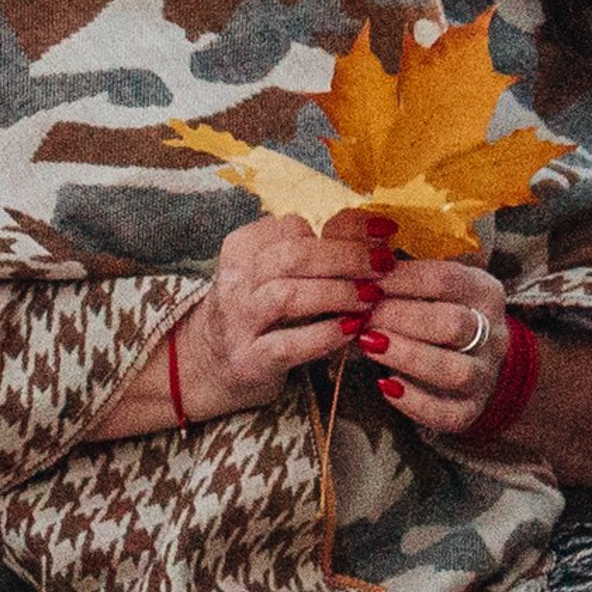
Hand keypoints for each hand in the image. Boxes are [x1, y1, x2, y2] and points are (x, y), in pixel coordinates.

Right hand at [174, 209, 397, 421]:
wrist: (209, 364)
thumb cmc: (256, 313)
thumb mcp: (273, 274)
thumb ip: (314, 253)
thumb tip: (377, 233)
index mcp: (242, 249)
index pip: (293, 226)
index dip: (342, 229)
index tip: (381, 233)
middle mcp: (235, 281)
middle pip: (292, 256)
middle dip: (345, 257)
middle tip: (382, 264)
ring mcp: (238, 322)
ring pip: (287, 295)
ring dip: (337, 293)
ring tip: (371, 297)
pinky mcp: (248, 361)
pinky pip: (288, 344)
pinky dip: (324, 335)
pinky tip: (352, 331)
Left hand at [349, 247, 511, 440]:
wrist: (474, 360)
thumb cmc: (435, 307)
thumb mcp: (426, 276)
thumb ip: (392, 255)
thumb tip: (360, 227)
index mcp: (483, 289)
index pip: (448, 279)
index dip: (405, 278)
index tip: (367, 278)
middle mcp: (492, 331)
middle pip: (453, 324)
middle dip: (402, 318)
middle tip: (363, 314)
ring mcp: (485, 374)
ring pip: (453, 370)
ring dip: (407, 356)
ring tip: (369, 345)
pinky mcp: (470, 410)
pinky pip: (446, 412)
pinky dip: (414, 401)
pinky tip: (385, 385)